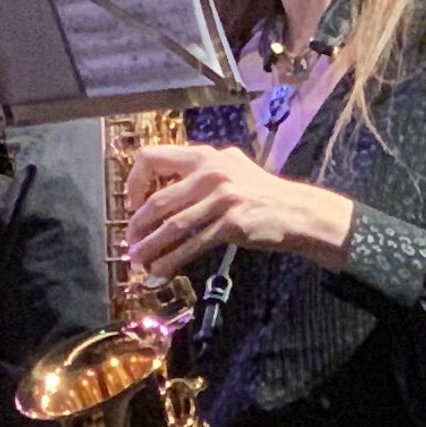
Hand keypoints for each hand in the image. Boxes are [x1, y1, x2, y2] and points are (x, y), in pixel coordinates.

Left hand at [121, 143, 356, 283]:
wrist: (296, 210)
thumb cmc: (259, 191)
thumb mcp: (229, 167)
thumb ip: (197, 171)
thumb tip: (157, 192)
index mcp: (204, 156)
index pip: (152, 158)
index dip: (134, 182)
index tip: (132, 204)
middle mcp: (211, 173)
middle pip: (159, 200)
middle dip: (138, 226)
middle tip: (130, 242)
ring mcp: (222, 198)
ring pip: (173, 226)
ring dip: (150, 247)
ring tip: (138, 260)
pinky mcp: (232, 224)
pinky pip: (193, 245)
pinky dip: (172, 260)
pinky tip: (161, 270)